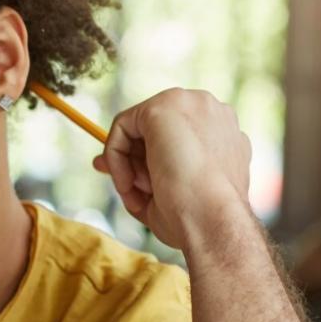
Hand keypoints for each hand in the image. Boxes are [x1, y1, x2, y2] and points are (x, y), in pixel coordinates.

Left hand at [92, 88, 253, 250]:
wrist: (212, 218)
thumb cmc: (196, 216)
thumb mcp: (164, 191)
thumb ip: (137, 171)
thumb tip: (99, 161)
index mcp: (221, 131)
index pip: (174, 136)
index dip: (147, 158)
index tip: (132, 183)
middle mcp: (209, 110)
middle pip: (154, 129)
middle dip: (132, 160)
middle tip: (126, 188)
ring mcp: (189, 103)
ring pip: (137, 128)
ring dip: (128, 165)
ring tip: (139, 195)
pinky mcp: (164, 105)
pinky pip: (122, 126)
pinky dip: (116, 157)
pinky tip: (128, 184)